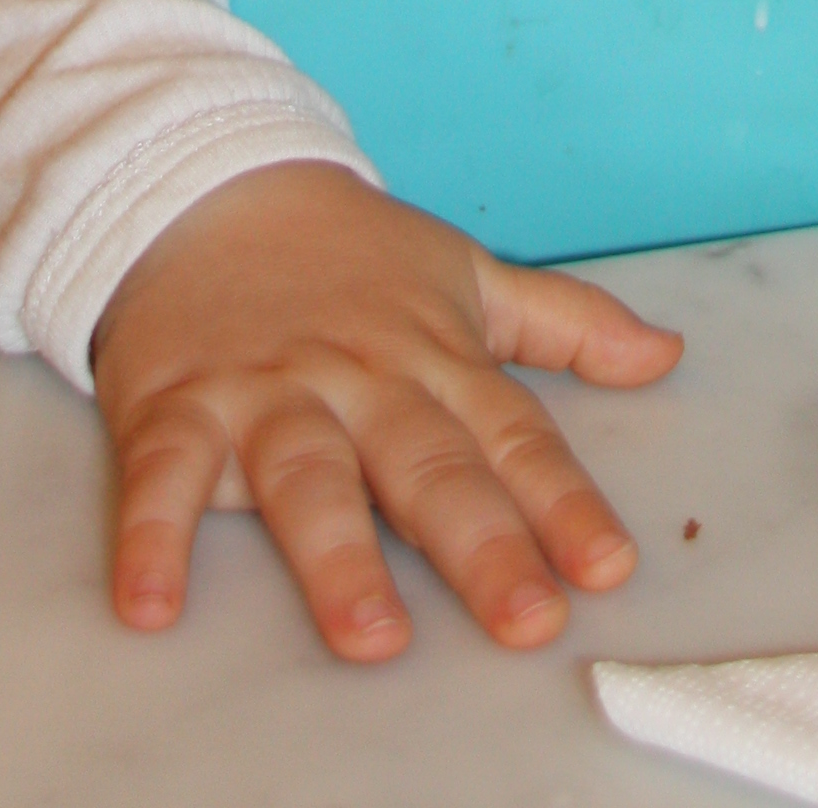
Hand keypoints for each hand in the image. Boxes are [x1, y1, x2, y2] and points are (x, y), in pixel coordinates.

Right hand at [91, 159, 682, 656]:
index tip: (607, 569)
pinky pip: (164, 478)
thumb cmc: (346, 254)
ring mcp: (267, 391)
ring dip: (339, 557)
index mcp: (432, 356)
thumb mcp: (462, 275)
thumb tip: (665, 354)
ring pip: (309, 476)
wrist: (206, 181)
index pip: (512, 435)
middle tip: (526, 620)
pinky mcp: (177, 405)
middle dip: (480, 545)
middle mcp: (358, 378)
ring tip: (373, 637)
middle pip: (425, 467)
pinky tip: (152, 606)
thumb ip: (564, 323)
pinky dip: (153, 540)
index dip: (562, 503)